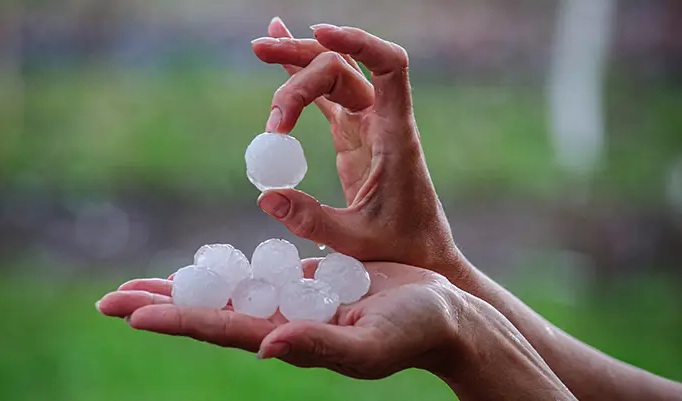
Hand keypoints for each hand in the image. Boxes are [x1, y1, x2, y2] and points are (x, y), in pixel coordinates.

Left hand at [96, 262, 574, 399]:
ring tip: (138, 286)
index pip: (220, 327)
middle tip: (106, 300)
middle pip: (207, 311)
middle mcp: (281, 322)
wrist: (447, 315)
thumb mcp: (372, 342)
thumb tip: (266, 346)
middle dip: (159, 304)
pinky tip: (202, 267)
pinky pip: (256, 272)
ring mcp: (292, 302)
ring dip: (182, 287)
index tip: (130, 314)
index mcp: (290, 337)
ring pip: (224, 290)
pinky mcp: (306, 282)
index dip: (176, 319)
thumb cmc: (418, 331)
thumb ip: (321, 347)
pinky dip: (224, 269)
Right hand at [251, 19, 467, 282]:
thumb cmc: (400, 248)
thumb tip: (265, 197)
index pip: (390, 67)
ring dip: (298, 61)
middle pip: (343, 69)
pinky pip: (327, 97)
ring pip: (334, 76)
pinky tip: (280, 58)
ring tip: (260, 47)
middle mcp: (383, 121)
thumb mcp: (355, 241)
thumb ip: (312, 222)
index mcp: (396, 136)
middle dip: (302, 59)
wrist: (421, 253)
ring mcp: (367, 125)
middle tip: (259, 58)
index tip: (318, 32)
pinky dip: (303, 78)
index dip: (359, 41)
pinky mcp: (353, 135)